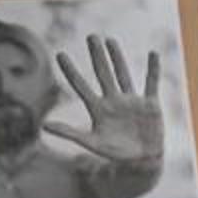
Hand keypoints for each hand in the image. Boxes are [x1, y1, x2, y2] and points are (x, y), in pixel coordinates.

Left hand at [45, 35, 165, 167]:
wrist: (141, 161)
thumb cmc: (115, 153)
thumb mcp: (91, 143)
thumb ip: (69, 133)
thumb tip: (44, 125)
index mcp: (97, 108)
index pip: (80, 85)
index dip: (70, 71)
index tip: (60, 54)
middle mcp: (113, 100)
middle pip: (102, 73)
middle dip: (96, 55)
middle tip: (91, 36)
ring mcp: (131, 100)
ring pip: (123, 74)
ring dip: (117, 58)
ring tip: (110, 40)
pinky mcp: (150, 104)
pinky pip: (151, 83)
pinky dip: (153, 69)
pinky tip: (152, 54)